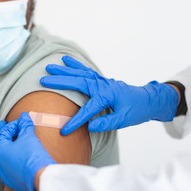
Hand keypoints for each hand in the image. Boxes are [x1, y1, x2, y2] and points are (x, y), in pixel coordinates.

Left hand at [0, 112, 56, 190]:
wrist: (41, 178)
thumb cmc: (33, 156)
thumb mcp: (29, 136)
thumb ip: (25, 124)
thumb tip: (24, 115)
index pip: (3, 133)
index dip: (13, 125)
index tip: (23, 121)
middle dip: (0, 133)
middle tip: (3, 125)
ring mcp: (3, 172)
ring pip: (0, 156)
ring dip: (4, 146)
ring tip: (10, 139)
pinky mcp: (11, 179)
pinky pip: (6, 165)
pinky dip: (9, 157)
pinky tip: (16, 154)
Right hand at [40, 56, 178, 134]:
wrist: (146, 100)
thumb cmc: (135, 110)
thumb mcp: (123, 120)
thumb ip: (107, 123)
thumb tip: (89, 126)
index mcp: (107, 96)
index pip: (88, 110)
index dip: (75, 121)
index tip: (64, 130)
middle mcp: (102, 85)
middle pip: (77, 82)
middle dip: (60, 81)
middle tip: (43, 80)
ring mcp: (100, 80)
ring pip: (79, 73)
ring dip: (63, 70)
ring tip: (49, 67)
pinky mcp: (100, 80)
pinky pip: (85, 70)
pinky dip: (75, 65)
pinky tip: (65, 60)